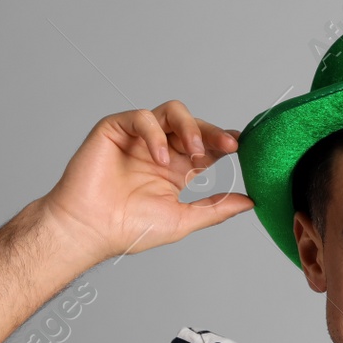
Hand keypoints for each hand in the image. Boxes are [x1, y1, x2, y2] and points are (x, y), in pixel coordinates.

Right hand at [40, 102, 253, 263]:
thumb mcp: (183, 219)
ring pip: (171, 112)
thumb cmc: (129, 228)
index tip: (241, 149)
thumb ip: (216, 209)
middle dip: (213, 133)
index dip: (224, 143)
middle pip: (193, 126)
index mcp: (177, 169)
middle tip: (229, 146)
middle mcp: (160, 149)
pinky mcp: (115, 129)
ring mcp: (138, 138)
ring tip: (195, 152)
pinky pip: (142, 118)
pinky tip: (160, 158)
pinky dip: (155, 134)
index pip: (207, 146)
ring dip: (189, 128)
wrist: (91, 230)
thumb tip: (250, 202)